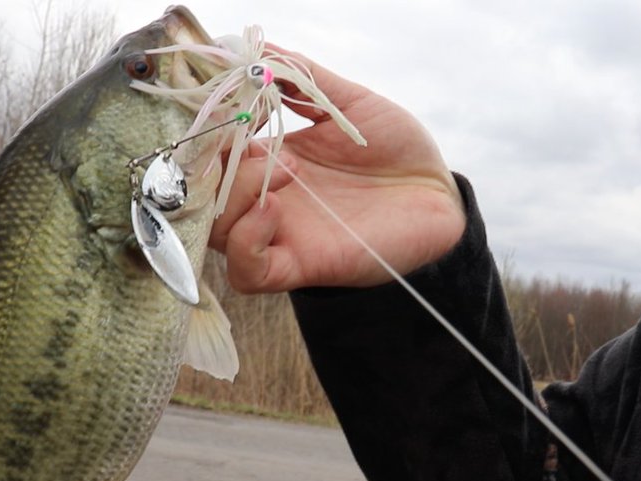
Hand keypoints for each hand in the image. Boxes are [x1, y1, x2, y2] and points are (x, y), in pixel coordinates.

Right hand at [209, 48, 466, 292]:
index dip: (204, 128)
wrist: (438, 193)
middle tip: (248, 140)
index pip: (210, 150)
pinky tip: (274, 210)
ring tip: (289, 170)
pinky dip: (248, 241)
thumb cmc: (396, 149)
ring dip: (237, 194)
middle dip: (211, 163)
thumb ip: (302, 77)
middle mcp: (265, 197)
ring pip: (216, 231)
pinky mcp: (301, 265)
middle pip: (202, 191)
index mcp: (269, 158)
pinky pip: (248, 273)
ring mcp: (280, 233)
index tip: (222, 100)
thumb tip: (259, 48)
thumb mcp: (349, 102)